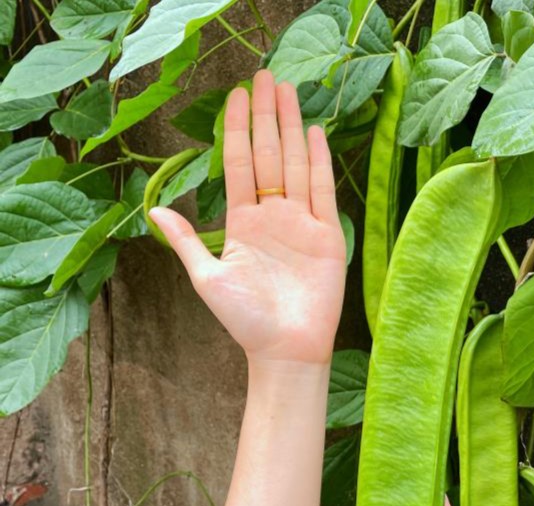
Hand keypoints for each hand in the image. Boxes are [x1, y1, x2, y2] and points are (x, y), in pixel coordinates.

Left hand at [149, 70, 346, 366]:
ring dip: (291, 127)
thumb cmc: (245, 320)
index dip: (235, 129)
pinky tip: (315, 132)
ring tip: (288, 90)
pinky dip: (320, 162)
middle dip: (266, 116)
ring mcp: (301, 223)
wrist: (285, 349)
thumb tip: (154, 211)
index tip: (236, 95)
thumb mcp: (207, 278)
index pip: (237, 165)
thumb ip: (186, 241)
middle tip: (265, 75)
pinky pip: (323, 191)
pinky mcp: (327, 235)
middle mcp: (272, 216)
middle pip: (267, 155)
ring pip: (296, 164)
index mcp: (242, 223)